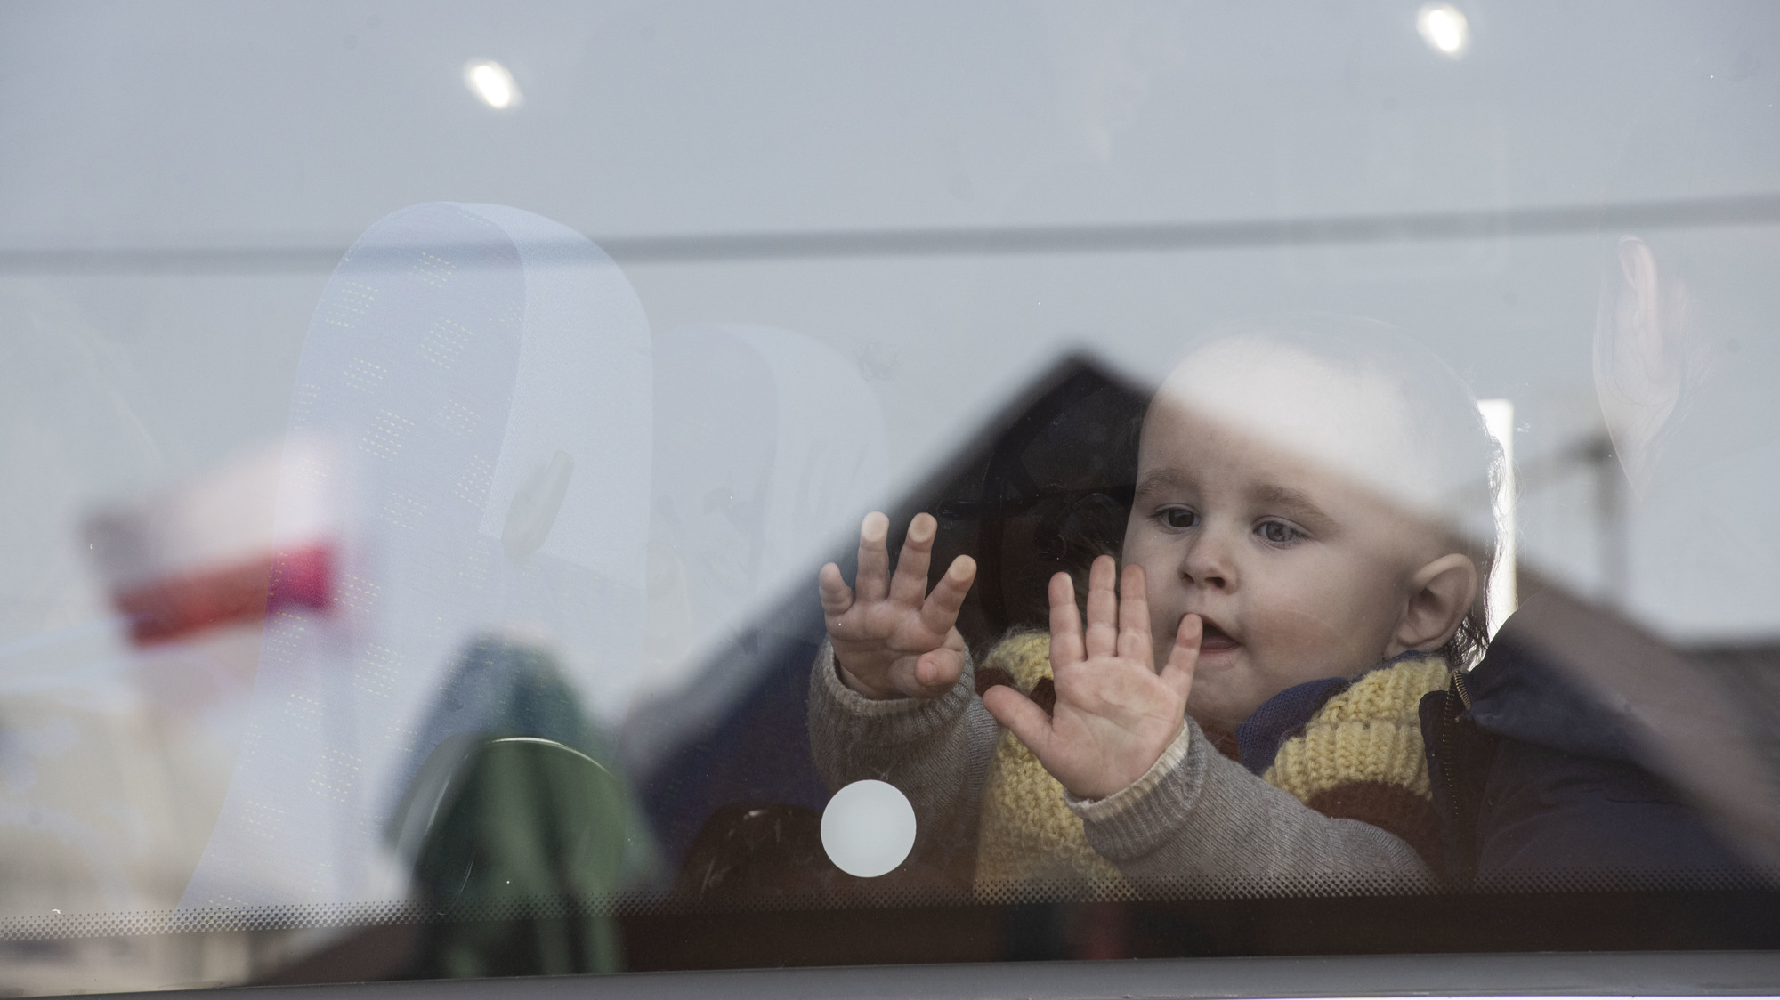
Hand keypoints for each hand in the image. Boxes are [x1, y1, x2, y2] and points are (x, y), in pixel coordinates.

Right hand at [819, 511, 976, 700]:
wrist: (876, 679)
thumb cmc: (916, 670)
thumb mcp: (934, 682)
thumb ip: (939, 674)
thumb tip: (928, 670)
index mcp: (929, 624)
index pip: (943, 604)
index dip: (954, 586)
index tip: (966, 563)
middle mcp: (901, 608)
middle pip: (910, 576)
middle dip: (917, 550)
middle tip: (924, 520)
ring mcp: (870, 609)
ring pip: (873, 576)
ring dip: (873, 550)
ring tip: (875, 521)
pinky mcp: (842, 617)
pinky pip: (836, 601)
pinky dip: (832, 587)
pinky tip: (830, 570)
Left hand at [981, 556, 1199, 799]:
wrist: (1128, 793)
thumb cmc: (1086, 769)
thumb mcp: (1047, 743)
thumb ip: (1020, 716)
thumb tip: (984, 695)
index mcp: (1077, 682)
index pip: (1067, 636)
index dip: (1063, 608)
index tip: (1059, 578)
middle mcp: (1107, 673)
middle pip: (1103, 623)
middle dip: (1101, 592)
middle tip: (1101, 560)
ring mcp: (1139, 682)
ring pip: (1136, 632)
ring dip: (1135, 603)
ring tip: (1134, 570)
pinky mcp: (1167, 698)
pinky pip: (1179, 667)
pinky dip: (1186, 645)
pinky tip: (1189, 620)